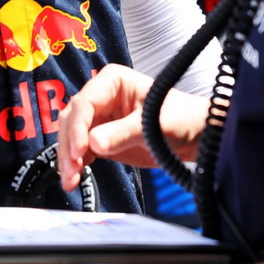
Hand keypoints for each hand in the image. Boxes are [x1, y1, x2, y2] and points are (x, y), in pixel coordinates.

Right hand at [55, 65, 205, 190]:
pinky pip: (81, 151)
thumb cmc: (180, 118)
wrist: (194, 136)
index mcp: (112, 81)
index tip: (79, 151)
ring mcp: (99, 118)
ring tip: (71, 181)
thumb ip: (123, 133)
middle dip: (69, 146)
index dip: (77, 127)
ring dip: (68, 159)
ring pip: (72, 137)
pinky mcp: (101, 139)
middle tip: (72, 170)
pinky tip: (75, 179)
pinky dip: (76, 165)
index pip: (85, 103)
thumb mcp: (152, 125)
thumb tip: (93, 144)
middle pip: (72, 120)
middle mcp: (101, 96)